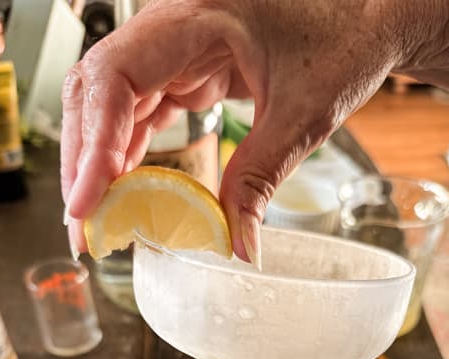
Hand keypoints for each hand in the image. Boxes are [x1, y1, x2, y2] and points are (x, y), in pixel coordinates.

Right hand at [61, 0, 419, 259]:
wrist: (365, 19)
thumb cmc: (343, 41)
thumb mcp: (303, 115)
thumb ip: (261, 178)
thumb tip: (239, 247)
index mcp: (195, 17)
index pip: (115, 76)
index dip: (93, 142)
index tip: (89, 200)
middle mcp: (171, 28)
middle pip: (96, 91)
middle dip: (84, 161)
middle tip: (83, 226)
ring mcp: (173, 49)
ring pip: (110, 105)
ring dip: (99, 163)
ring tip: (97, 219)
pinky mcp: (183, 70)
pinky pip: (139, 112)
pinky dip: (128, 154)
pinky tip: (125, 192)